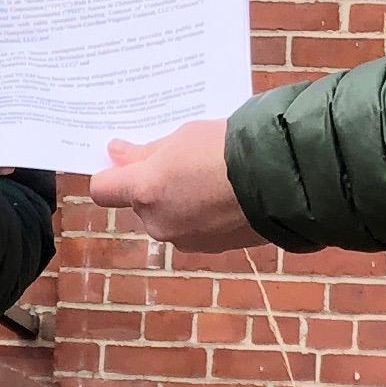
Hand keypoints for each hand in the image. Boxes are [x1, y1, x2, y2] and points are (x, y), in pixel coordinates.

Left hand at [88, 119, 264, 254]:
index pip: (103, 189)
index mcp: (146, 191)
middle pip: (141, 203)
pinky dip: (206, 214)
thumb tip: (117, 154)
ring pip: (171, 218)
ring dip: (182, 200)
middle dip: (156, 185)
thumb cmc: (229, 149)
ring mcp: (187, 240)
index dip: (111, 175)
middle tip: (184, 159)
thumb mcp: (183, 137)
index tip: (124, 161)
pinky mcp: (214, 249)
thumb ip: (147, 152)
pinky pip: (197, 229)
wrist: (282, 179)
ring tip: (213, 175)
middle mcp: (159, 223)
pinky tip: (229, 194)